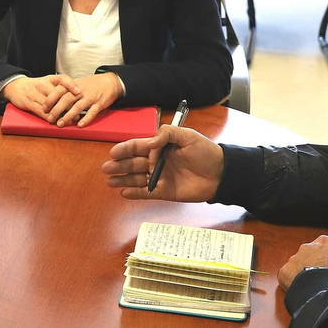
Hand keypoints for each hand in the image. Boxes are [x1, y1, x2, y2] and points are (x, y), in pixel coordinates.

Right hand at [0, 74, 75, 120]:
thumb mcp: (47, 82)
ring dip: (60, 114)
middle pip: (58, 94)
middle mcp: (42, 84)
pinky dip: (49, 117)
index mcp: (49, 78)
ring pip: (50, 105)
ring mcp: (35, 93)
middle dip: (68, 105)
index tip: (79, 91)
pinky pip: (41, 111)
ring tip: (68, 120)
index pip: (62, 78)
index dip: (71, 84)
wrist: (15, 86)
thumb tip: (75, 98)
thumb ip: (59, 88)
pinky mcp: (29, 102)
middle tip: (76, 113)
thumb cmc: (35, 86)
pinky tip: (55, 121)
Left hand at [46, 71, 123, 126]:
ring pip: (77, 107)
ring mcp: (90, 97)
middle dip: (56, 110)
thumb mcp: (77, 83)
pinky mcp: (99, 104)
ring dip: (68, 116)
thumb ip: (66, 90)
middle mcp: (81, 90)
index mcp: (74, 85)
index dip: (51, 99)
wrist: (110, 82)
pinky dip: (85, 119)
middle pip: (66, 100)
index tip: (44, 108)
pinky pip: (92, 112)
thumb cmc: (91, 84)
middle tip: (50, 119)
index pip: (59, 91)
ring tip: (61, 124)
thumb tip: (51, 99)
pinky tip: (79, 125)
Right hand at [102, 125, 223, 201]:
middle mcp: (157, 162)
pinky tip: (124, 192)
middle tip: (106, 168)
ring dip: (122, 179)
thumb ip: (167, 133)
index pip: (138, 147)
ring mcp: (160, 177)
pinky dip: (135, 193)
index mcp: (161, 147)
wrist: (221, 173)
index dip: (125, 149)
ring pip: (136, 178)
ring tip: (110, 181)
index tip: (114, 153)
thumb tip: (150, 141)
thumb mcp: (188, 136)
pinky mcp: (164, 192)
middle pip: (133, 163)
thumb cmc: (206, 152)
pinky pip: (146, 193)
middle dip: (119, 165)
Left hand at [277, 235, 327, 290]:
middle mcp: (308, 247)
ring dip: (303, 274)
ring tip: (313, 288)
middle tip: (323, 280)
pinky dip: (293, 284)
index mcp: (327, 242)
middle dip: (316, 266)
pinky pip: (287, 277)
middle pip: (311, 255)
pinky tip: (302, 292)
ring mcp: (294, 259)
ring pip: (298, 266)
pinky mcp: (284, 272)